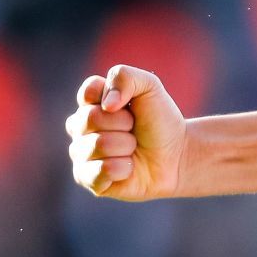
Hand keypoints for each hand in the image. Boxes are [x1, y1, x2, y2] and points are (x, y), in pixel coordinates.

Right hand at [65, 64, 186, 199]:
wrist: (177, 155)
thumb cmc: (160, 121)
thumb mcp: (150, 87)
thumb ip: (125, 78)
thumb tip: (106, 104)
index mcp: (91, 103)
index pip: (87, 93)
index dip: (114, 98)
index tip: (130, 104)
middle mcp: (80, 128)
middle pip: (90, 118)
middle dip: (124, 123)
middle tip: (134, 129)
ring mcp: (81, 154)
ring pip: (97, 145)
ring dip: (126, 146)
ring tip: (133, 148)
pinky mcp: (87, 179)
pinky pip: (100, 171)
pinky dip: (123, 168)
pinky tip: (129, 167)